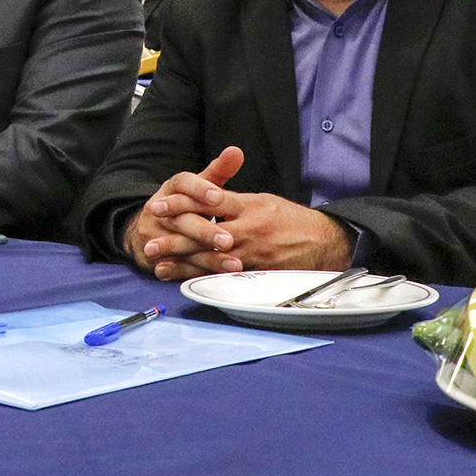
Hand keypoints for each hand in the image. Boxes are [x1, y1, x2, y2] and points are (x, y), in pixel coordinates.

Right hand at [126, 146, 244, 278]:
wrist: (145, 230)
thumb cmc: (184, 205)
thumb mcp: (198, 186)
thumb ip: (218, 171)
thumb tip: (236, 151)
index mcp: (171, 189)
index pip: (182, 184)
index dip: (200, 189)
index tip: (218, 196)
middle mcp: (158, 210)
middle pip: (182, 219)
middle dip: (206, 230)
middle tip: (229, 239)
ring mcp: (153, 235)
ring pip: (181, 246)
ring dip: (207, 256)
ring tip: (233, 263)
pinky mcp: (154, 258)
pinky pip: (176, 267)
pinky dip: (196, 272)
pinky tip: (214, 278)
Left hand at [127, 147, 351, 279]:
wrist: (326, 241)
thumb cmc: (292, 220)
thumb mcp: (264, 201)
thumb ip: (235, 200)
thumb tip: (206, 196)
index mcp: (249, 205)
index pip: (209, 201)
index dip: (182, 203)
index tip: (159, 205)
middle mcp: (249, 228)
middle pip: (206, 232)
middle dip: (175, 236)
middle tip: (149, 239)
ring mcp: (254, 253)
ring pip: (212, 257)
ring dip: (183, 260)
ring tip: (158, 263)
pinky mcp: (258, 272)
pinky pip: (226, 276)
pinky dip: (202, 277)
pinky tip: (183, 279)